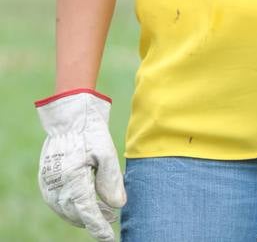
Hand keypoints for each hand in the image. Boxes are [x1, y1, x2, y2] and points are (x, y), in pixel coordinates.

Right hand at [36, 90, 124, 241]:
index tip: (109, 237)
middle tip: (112, 220)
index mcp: (72, 179)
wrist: (69, 118)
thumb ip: (111, 181)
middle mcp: (56, 184)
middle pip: (75, 213)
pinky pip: (58, 201)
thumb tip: (118, 205)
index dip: (98, 226)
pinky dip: (73, 207)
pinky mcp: (46, 179)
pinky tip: (88, 203)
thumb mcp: (106, 153)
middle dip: (93, 221)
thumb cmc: (90, 133)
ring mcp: (48, 183)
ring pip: (65, 210)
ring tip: (105, 213)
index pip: (86, 211)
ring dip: (83, 215)